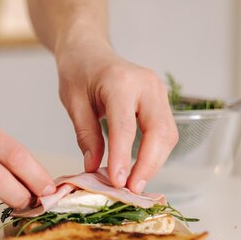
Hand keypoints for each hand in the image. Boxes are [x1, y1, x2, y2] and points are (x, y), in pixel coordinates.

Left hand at [55, 38, 177, 192]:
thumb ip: (85, 135)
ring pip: (167, 135)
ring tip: (133, 185)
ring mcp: (159, 92)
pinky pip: (165, 132)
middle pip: (159, 132)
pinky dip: (155, 154)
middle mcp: (147, 85)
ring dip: (154, 163)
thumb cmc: (78, 72)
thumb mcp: (73, 102)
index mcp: (121, 82)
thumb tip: (93, 168)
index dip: (123, 157)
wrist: (90, 49)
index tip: (117, 183)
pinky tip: (139, 170)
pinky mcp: (161, 102)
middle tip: (131, 190)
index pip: (125, 126)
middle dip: (148, 165)